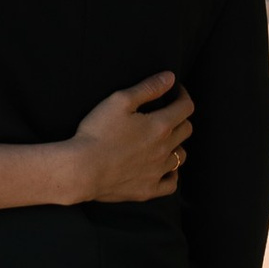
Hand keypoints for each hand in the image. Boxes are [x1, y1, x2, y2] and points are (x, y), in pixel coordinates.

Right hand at [61, 72, 192, 204]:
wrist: (81, 169)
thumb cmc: (97, 132)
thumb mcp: (119, 101)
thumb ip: (148, 88)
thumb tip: (170, 78)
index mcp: (160, 125)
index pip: (185, 107)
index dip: (182, 95)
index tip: (174, 91)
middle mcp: (164, 149)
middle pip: (186, 130)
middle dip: (180, 117)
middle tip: (167, 112)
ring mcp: (157, 171)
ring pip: (181, 156)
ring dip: (176, 144)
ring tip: (163, 140)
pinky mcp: (148, 190)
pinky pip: (171, 184)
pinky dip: (172, 174)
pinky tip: (164, 168)